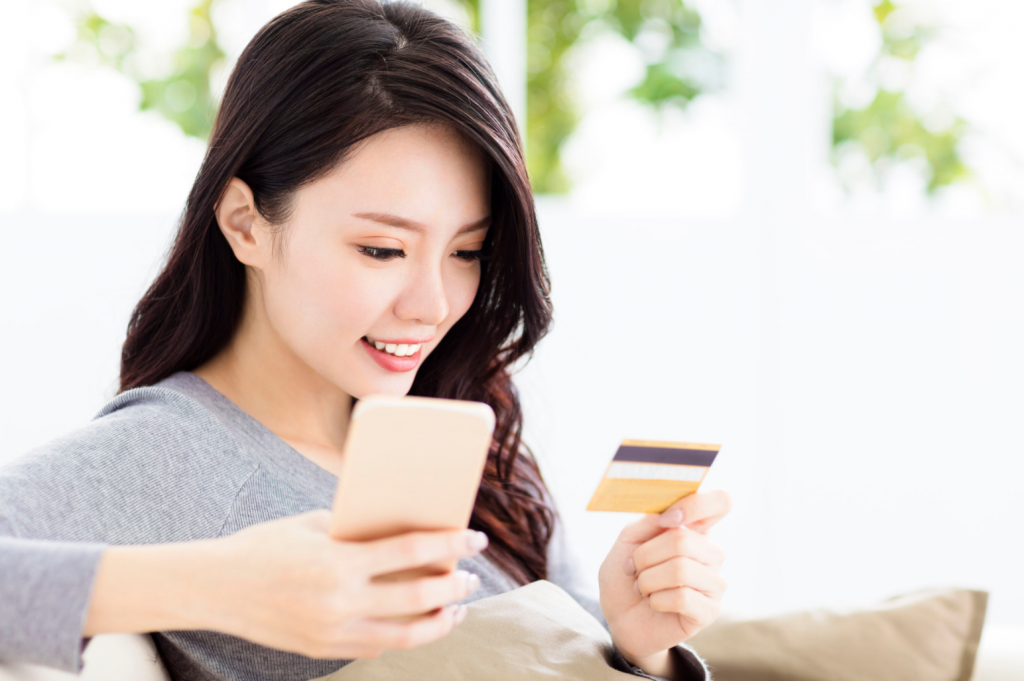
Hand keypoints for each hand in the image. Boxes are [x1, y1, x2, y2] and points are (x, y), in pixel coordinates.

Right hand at [211, 510, 487, 657]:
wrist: (215, 587)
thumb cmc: (266, 545)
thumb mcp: (313, 524)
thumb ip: (358, 529)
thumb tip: (406, 526)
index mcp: (339, 561)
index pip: (413, 551)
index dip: (451, 545)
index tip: (476, 540)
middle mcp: (340, 600)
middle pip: (419, 598)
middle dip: (454, 587)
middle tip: (472, 578)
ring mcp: (332, 631)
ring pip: (406, 635)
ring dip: (439, 622)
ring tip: (456, 608)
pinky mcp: (323, 650)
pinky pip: (376, 646)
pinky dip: (403, 635)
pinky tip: (416, 623)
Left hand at [598, 491, 730, 676]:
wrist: (620, 618)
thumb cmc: (626, 576)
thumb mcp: (626, 542)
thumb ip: (647, 523)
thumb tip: (669, 516)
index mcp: (694, 528)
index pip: (720, 501)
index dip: (696, 504)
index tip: (667, 519)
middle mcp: (711, 552)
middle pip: (684, 540)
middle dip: (646, 555)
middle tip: (634, 568)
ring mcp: (714, 582)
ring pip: (680, 570)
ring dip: (648, 580)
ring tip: (643, 588)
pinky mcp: (709, 611)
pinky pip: (682, 598)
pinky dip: (656, 600)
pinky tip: (654, 603)